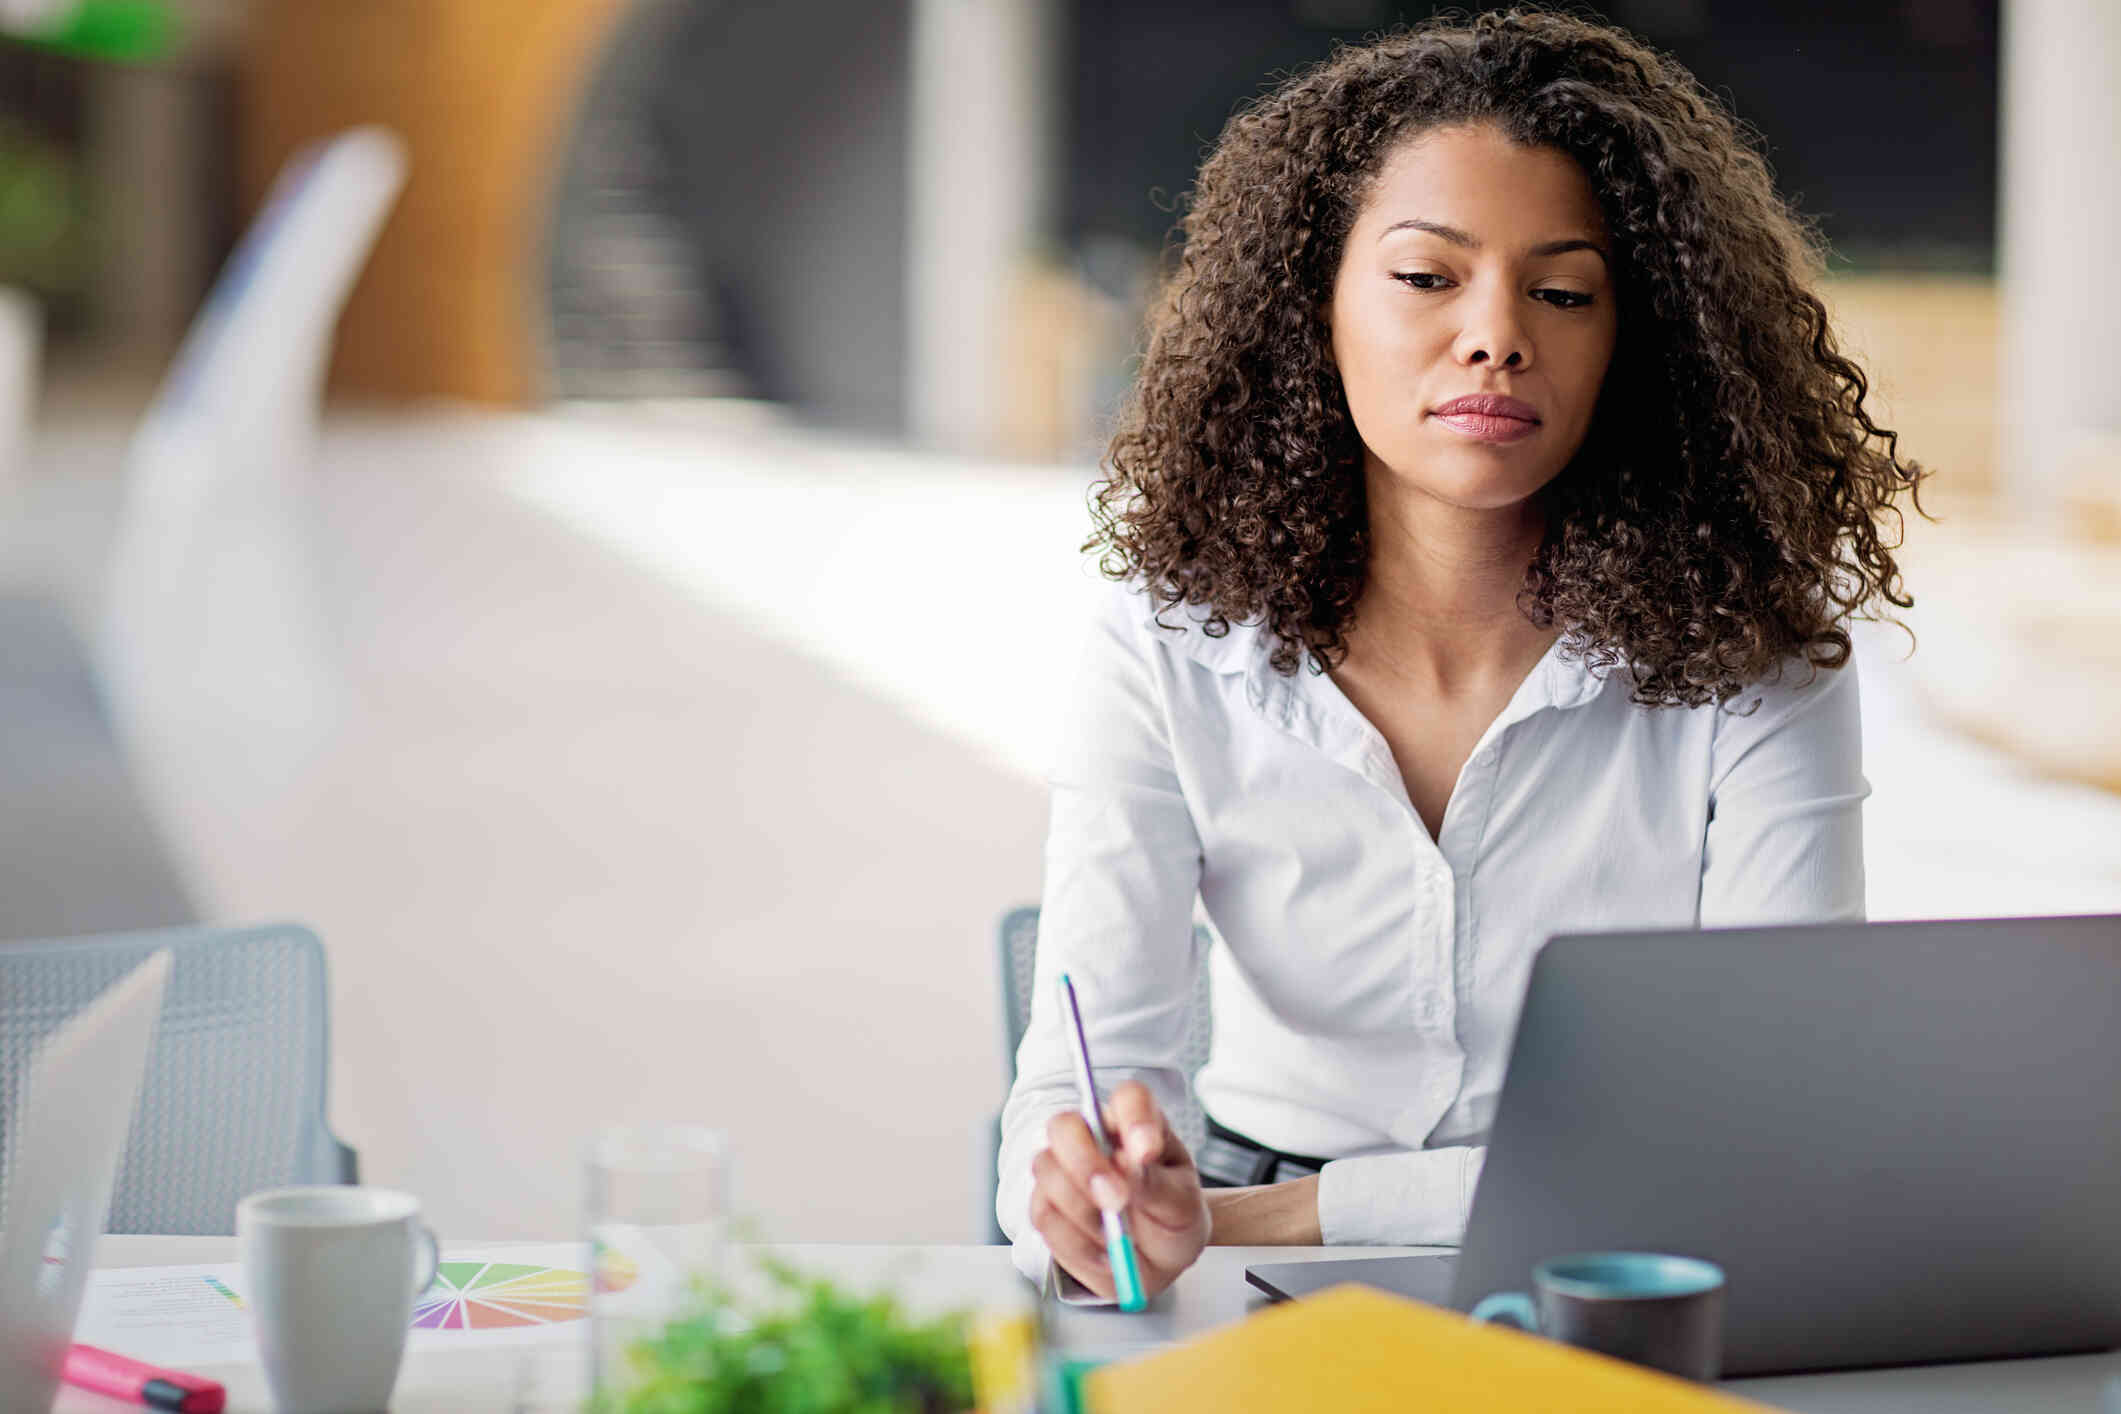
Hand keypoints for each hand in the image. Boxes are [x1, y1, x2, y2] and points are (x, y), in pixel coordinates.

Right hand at [1028, 1081, 1211, 1302]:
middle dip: (1085, 1163)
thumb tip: (1127, 1167)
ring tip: (1118, 1237)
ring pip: (1047, 1170)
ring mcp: (1062, 1168)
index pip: (1128, 1098)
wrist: (1156, 1260)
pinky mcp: (1045, 1204)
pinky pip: (1043, 1215)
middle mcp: (1093, 1138)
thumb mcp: (1181, 1207)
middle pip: (1065, 1125)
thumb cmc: (1173, 1220)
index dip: (1133, 1117)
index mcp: (1136, 1124)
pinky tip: (1102, 1251)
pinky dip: (1076, 1241)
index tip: (1146, 1152)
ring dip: (1083, 1211)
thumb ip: (1158, 1185)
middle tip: (1117, 1200)